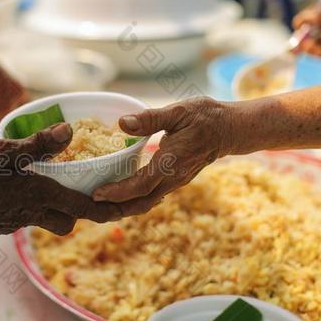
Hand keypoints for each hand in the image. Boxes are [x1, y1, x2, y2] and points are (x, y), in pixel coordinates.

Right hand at [0, 123, 120, 235]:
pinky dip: (31, 208)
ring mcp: (16, 222)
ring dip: (55, 210)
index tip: (125, 208)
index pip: (85, 208)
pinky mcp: (2, 224)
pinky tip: (18, 191)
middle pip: (68, 221)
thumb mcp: (7, 151)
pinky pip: (26, 219)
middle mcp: (34, 213)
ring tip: (52, 188)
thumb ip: (39, 142)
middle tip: (84, 193)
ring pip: (47, 221)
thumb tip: (69, 129)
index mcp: (41, 195)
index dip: (108, 209)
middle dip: (80, 212)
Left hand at [92, 97, 232, 214]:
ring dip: (123, 207)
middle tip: (90, 207)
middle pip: (141, 203)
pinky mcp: (175, 180)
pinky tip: (118, 194)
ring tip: (99, 205)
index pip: (141, 185)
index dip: (117, 192)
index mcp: (171, 162)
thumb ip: (150, 118)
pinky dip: (133, 200)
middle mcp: (173, 177)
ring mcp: (175, 182)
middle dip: (115, 209)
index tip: (96, 194)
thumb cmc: (205, 116)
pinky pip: (151, 196)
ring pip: (146, 203)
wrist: (230, 129)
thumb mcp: (179, 111)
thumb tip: (122, 123)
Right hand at [293, 2, 320, 56]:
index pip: (305, 18)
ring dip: (307, 46)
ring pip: (310, 44)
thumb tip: (305, 18)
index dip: (300, 22)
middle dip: (298, 39)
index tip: (299, 27)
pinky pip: (318, 52)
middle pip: (304, 33)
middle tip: (294, 45)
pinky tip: (316, 51)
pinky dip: (315, 52)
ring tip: (308, 46)